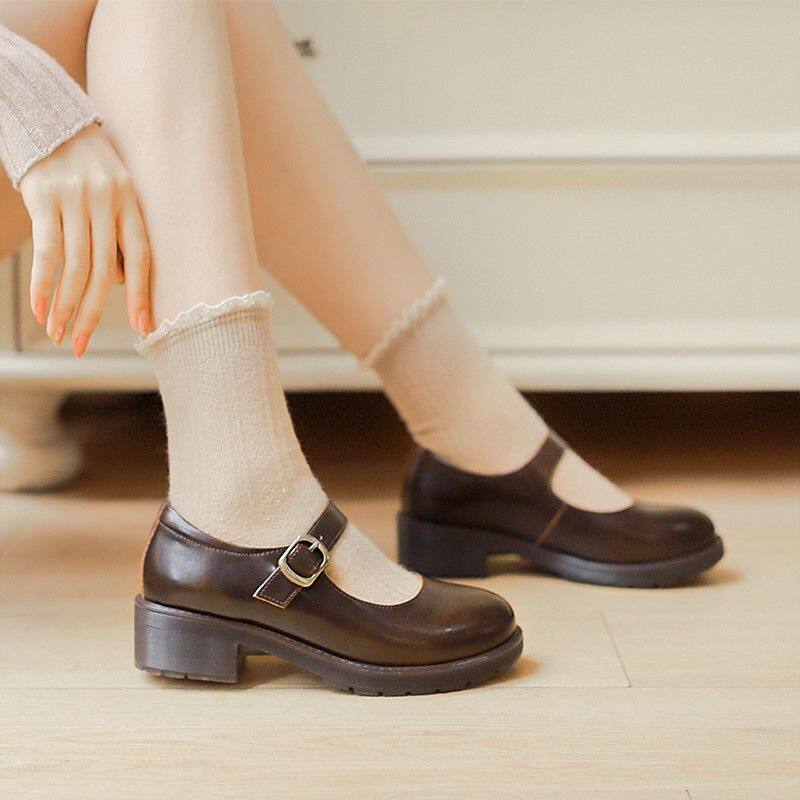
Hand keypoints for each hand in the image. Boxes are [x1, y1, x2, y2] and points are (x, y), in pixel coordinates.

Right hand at [19, 123, 151, 356]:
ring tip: (58, 333)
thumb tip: (120, 281)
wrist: (43, 110)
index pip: (143, 256)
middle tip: (80, 345)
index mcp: (131, 201)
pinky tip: (38, 308)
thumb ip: (118, 230)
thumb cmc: (82, 161)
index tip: (142, 327)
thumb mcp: (112, 188)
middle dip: (91, 313)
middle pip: (105, 270)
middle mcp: (108, 200)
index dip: (142, 294)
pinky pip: (46, 250)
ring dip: (64, 306)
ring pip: (75, 266)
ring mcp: (76, 198)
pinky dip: (42, 283)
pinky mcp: (44, 195)